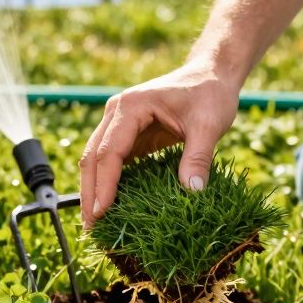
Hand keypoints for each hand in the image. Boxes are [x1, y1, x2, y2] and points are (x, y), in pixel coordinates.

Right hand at [79, 62, 240, 227]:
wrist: (212, 74)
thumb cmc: (210, 93)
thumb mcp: (209, 124)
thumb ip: (198, 157)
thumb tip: (193, 191)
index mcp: (131, 107)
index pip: (109, 152)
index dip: (104, 185)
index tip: (102, 213)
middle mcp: (117, 113)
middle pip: (93, 157)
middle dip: (90, 193)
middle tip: (90, 228)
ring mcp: (119, 123)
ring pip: (96, 161)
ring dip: (94, 190)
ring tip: (94, 223)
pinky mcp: (127, 134)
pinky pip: (112, 162)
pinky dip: (108, 183)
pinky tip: (110, 206)